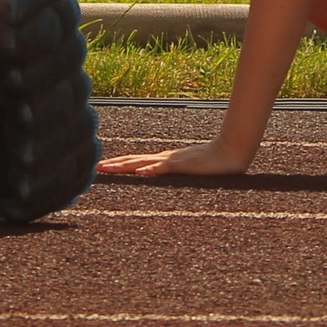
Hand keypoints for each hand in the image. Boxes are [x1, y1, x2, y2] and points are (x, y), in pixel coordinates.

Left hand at [96, 140, 251, 176]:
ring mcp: (173, 160)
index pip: (137, 161)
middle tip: (95, 168)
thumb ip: (179, 171)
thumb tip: (165, 174)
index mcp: (166, 160)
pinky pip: (164, 168)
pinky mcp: (183, 165)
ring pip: (143, 162)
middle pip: (134, 160)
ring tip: (107, 168)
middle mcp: (165, 158)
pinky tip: (140, 172)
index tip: (103, 167)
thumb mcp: (191, 169)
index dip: (120, 163)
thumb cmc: (214, 162)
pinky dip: (151, 170)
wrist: (231, 152)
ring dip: (123, 166)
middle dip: (114, 164)